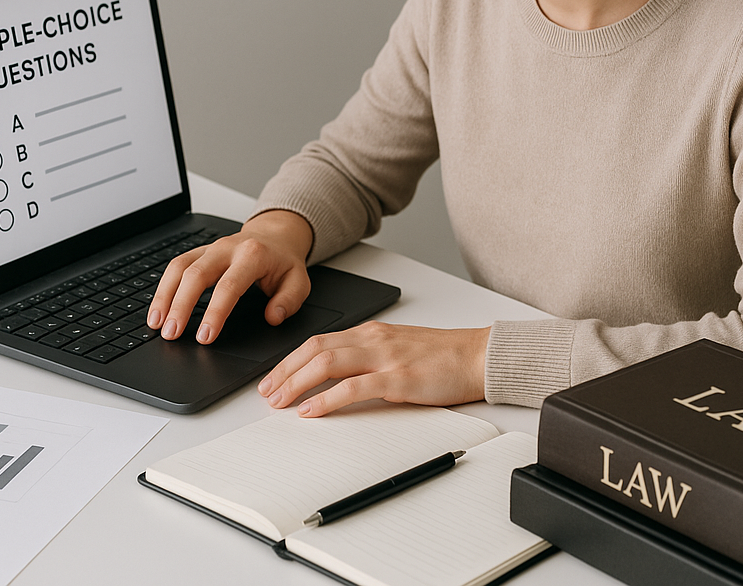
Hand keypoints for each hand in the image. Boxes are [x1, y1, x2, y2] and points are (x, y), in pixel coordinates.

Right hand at [146, 209, 312, 343]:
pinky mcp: (199, 251)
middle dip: (180, 305)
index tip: (205, 336)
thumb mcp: (299, 281)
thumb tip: (273, 317)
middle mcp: (227, 248)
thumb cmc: (283, 262)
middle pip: (196, 274)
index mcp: (253, 255)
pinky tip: (157, 308)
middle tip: (171, 333)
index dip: (215, 312)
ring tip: (156, 323)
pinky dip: (163, 287)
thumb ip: (289, 301)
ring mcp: (211, 247)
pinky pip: (176, 265)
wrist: (275, 236)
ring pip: (180, 267)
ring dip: (164, 295)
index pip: (229, 285)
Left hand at [257, 321, 490, 415]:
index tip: (273, 378)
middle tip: (266, 392)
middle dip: (284, 371)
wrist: (476, 356)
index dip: (290, 360)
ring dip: (297, 383)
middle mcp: (373, 339)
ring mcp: (384, 357)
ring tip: (280, 401)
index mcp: (371, 332)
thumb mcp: (397, 348)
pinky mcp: (398, 379)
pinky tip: (312, 410)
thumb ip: (368, 355)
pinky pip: (353, 387)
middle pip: (315, 349)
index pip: (319, 341)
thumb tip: (336, 375)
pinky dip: (327, 399)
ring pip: (327, 363)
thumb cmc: (441, 356)